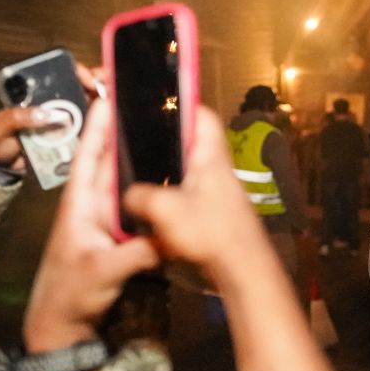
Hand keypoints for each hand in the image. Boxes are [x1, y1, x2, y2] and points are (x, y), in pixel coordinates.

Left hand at [0, 65, 107, 170]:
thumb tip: (45, 114)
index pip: (58, 72)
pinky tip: (113, 122)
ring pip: (87, 105)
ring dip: (103, 101)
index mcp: (34, 91)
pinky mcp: (70, 136)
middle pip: (78, 86)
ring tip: (117, 101)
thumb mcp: (0, 127)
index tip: (88, 79)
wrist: (2, 168)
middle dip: (97, 82)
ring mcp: (62, 118)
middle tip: (110, 86)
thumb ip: (17, 117)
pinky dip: (100, 124)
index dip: (76, 71)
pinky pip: (87, 128)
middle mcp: (51, 101)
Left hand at [23, 100, 158, 351]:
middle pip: (107, 160)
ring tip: (161, 133)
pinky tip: (166, 178)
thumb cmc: (71, 293)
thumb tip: (171, 236)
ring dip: (137, 157)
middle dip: (120, 130)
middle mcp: (91, 206)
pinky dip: (147, 188)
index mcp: (80, 204)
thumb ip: (138, 253)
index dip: (98, 124)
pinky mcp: (117, 237)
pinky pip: (134, 204)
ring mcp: (104, 221)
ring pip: (122, 181)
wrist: (61, 326)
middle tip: (143, 104)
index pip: (89, 155)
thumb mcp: (104, 271)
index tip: (110, 93)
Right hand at [123, 106, 273, 281]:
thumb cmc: (211, 231)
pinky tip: (151, 201)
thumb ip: (140, 196)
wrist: (242, 267)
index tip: (156, 103)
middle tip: (138, 139)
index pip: (201, 114)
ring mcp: (216, 189)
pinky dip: (170, 192)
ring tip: (138, 168)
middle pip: (189, 141)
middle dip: (164, 140)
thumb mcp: (166, 209)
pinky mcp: (214, 210)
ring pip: (187, 168)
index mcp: (210, 155)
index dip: (181, 103)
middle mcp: (216, 167)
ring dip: (166, 169)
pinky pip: (188, 191)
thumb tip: (127, 194)